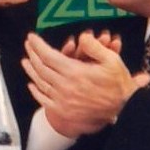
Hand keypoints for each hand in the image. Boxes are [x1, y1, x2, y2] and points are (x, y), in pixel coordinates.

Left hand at [22, 31, 140, 137]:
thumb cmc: (118, 86)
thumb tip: (81, 36)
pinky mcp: (62, 111)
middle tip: (28, 45)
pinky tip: (32, 84)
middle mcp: (64, 86)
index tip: (31, 37)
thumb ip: (95, 47)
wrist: (124, 112)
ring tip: (25, 61)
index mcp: (74, 72)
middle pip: (41, 68)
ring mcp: (62, 100)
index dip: (37, 45)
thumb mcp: (112, 61)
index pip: (48, 55)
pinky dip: (35, 91)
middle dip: (32, 54)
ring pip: (40, 82)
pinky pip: (43, 100)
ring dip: (30, 70)